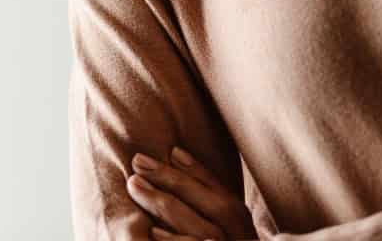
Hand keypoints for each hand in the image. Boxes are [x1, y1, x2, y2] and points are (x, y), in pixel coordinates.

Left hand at [127, 147, 255, 239]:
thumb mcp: (216, 227)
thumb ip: (204, 200)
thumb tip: (176, 153)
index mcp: (247, 236)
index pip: (226, 200)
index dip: (200, 174)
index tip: (171, 150)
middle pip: (217, 211)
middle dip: (176, 183)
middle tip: (138, 164)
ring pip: (206, 234)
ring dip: (168, 207)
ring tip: (135, 186)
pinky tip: (149, 231)